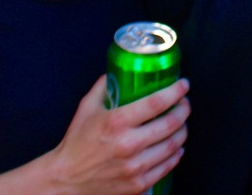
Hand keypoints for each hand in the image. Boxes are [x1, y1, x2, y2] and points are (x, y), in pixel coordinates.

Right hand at [46, 76, 189, 193]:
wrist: (66, 179)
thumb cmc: (76, 143)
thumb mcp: (86, 108)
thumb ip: (104, 86)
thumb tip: (119, 70)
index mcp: (116, 122)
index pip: (156, 102)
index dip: (175, 91)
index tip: (183, 85)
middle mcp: (128, 145)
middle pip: (171, 123)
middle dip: (184, 109)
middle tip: (184, 103)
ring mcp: (135, 167)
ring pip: (173, 145)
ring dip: (182, 131)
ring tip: (181, 123)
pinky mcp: (138, 184)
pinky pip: (167, 166)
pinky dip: (176, 154)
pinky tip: (176, 147)